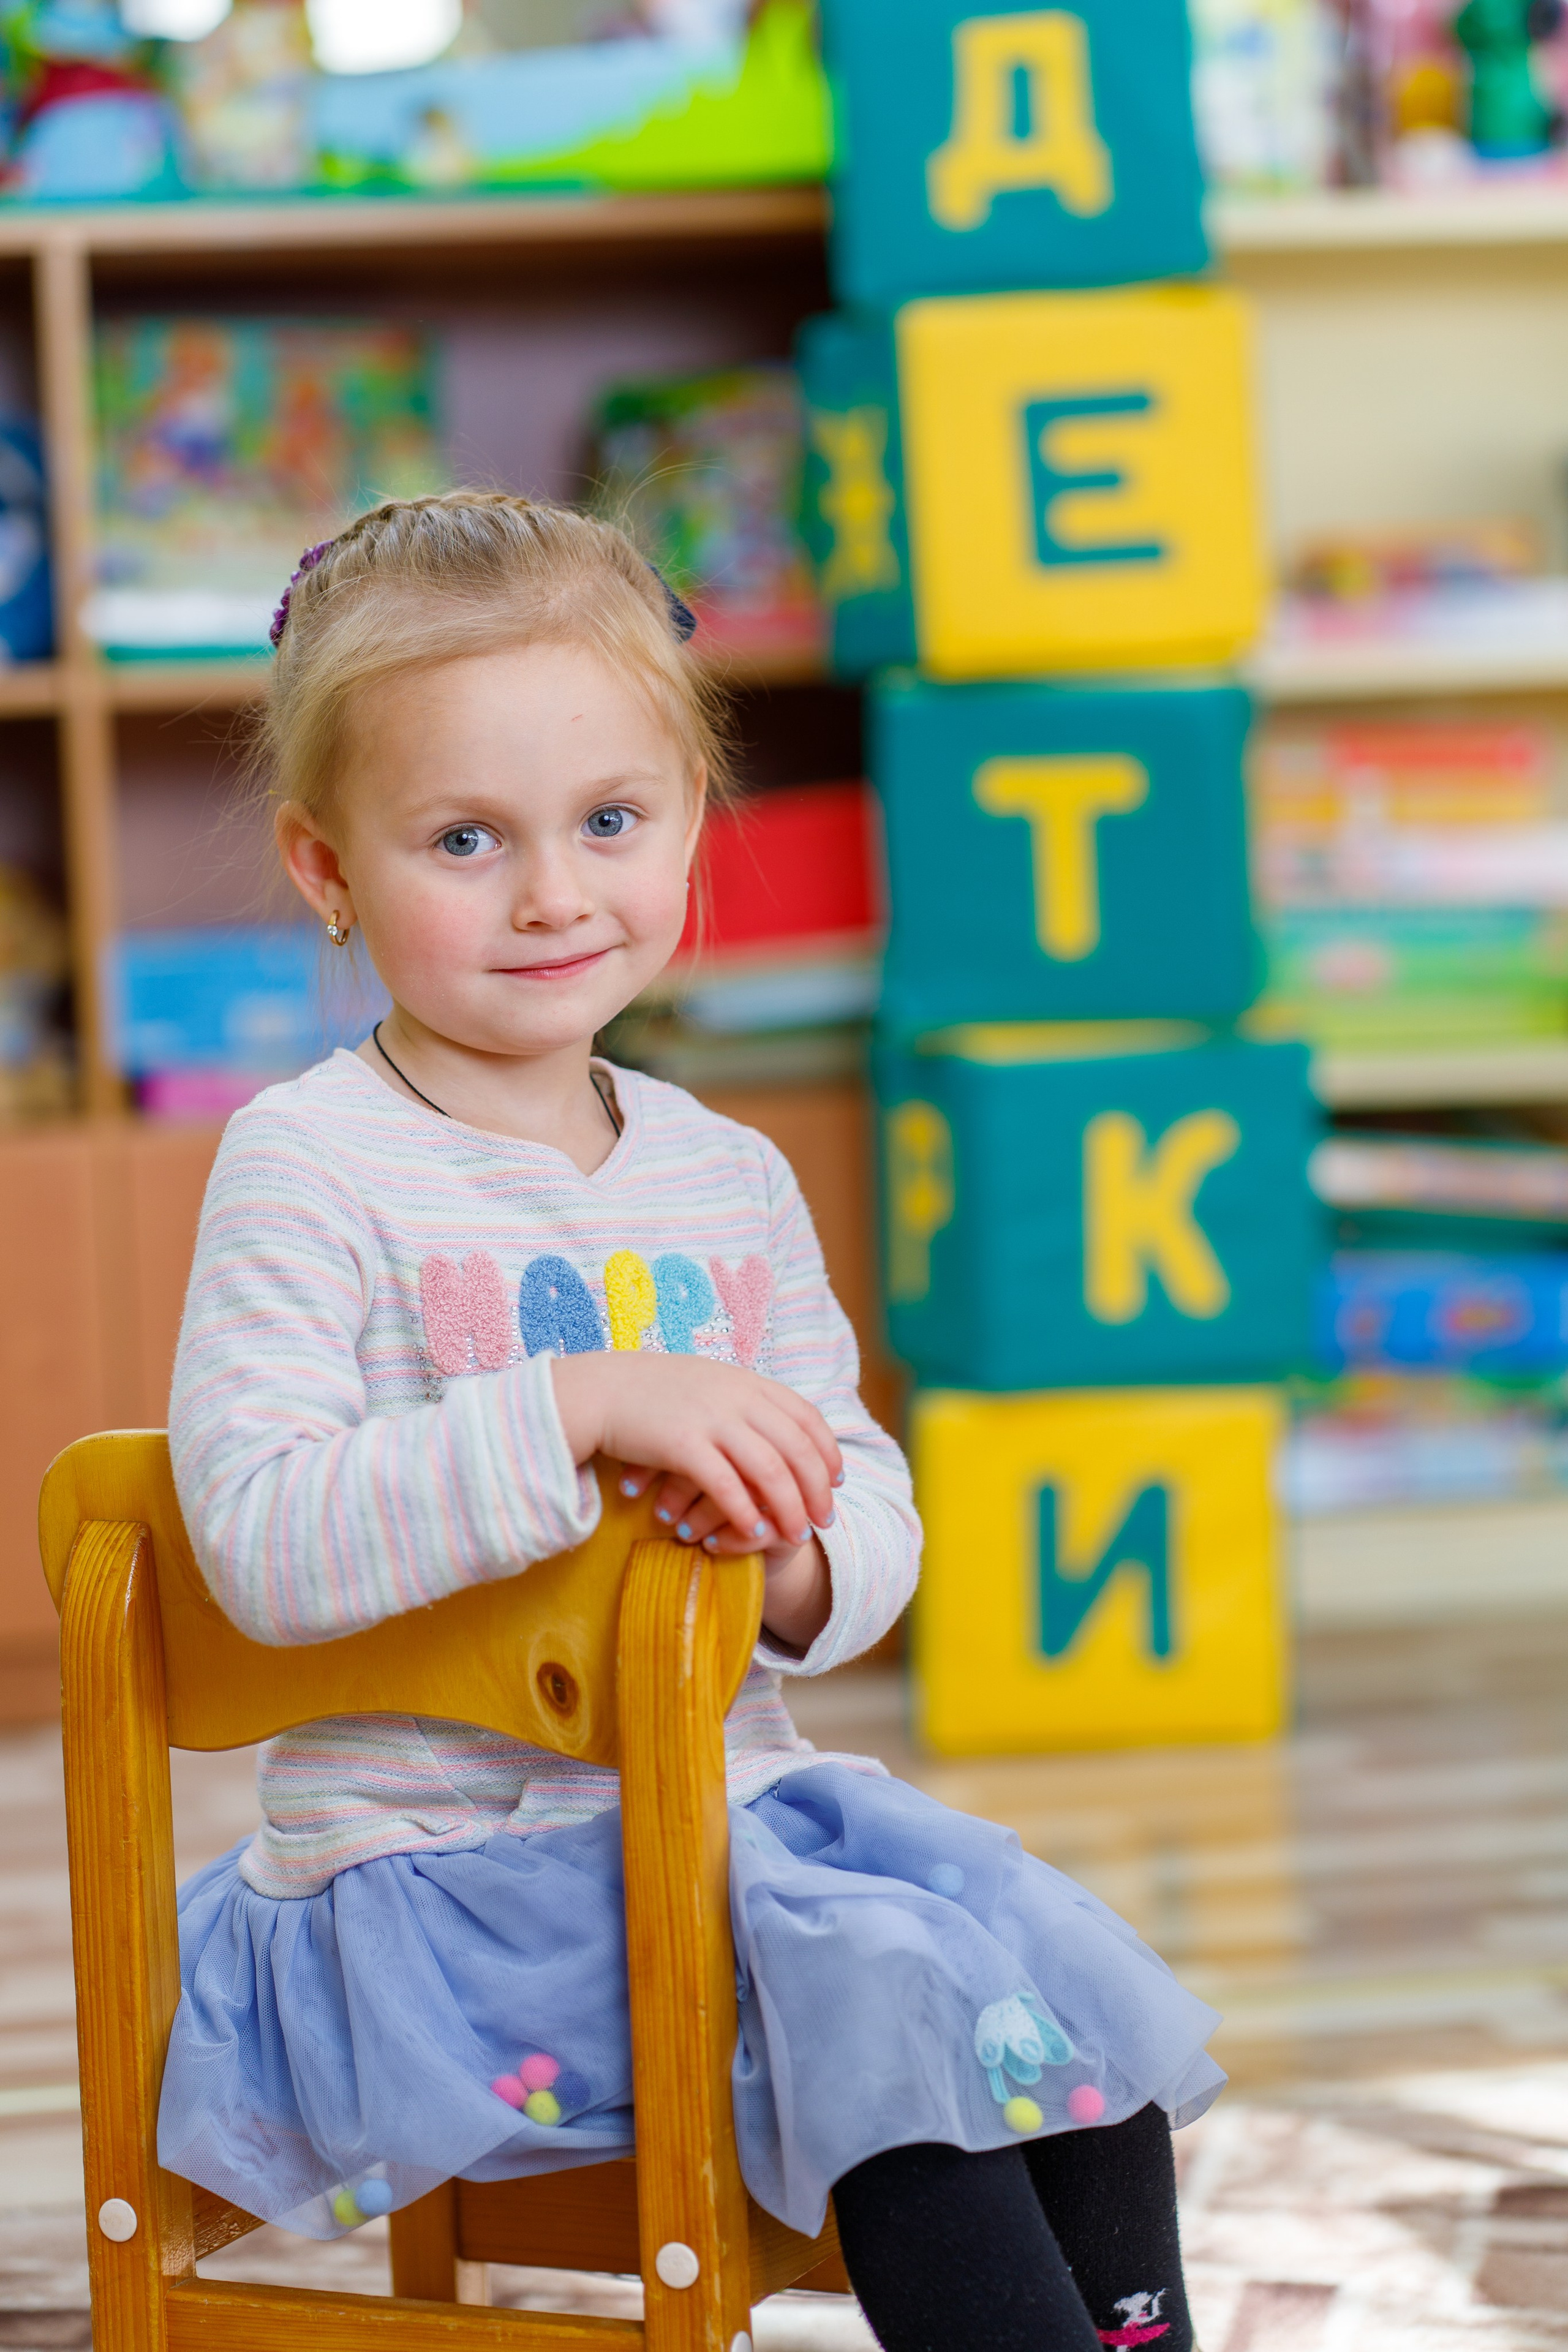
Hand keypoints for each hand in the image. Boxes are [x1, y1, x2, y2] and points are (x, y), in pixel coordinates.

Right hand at [550, 1351, 842, 1554]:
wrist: (598, 1390)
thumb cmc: (650, 1393)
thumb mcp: (706, 1382)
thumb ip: (741, 1399)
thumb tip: (773, 1423)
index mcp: (746, 1382)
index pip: (806, 1417)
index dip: (828, 1451)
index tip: (836, 1481)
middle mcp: (736, 1397)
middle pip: (797, 1448)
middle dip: (817, 1489)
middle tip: (825, 1520)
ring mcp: (710, 1420)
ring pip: (770, 1471)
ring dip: (789, 1508)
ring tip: (796, 1536)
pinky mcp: (682, 1444)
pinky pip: (726, 1485)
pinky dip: (745, 1512)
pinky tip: (753, 1533)